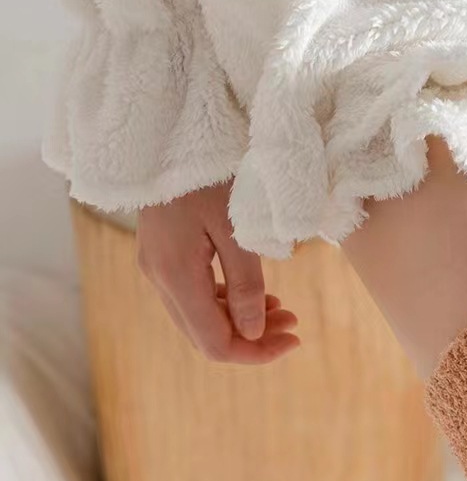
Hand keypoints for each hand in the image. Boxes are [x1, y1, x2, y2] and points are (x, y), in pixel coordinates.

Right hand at [136, 181, 299, 362]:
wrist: (168, 127)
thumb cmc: (210, 169)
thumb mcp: (237, 226)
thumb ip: (246, 284)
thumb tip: (255, 332)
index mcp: (176, 275)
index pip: (216, 344)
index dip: (257, 353)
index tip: (295, 340)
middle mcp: (159, 278)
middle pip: (207, 337)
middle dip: (254, 339)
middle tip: (294, 324)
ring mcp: (157, 267)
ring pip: (201, 320)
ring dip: (243, 322)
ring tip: (284, 309)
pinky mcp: (162, 255)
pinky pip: (195, 297)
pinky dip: (227, 303)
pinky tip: (258, 295)